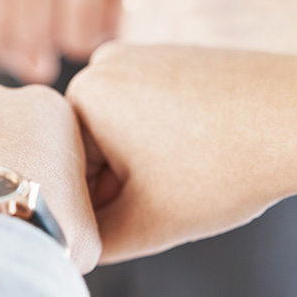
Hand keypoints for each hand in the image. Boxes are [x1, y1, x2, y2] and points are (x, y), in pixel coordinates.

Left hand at [0, 0, 241, 82]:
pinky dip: (124, 25)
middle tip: (72, 12)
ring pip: (73, 36)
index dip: (13, 47)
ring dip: (88, 35)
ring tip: (98, 1)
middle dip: (50, 41)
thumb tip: (35, 69)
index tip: (37, 30)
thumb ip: (3, 23)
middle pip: (27, 34)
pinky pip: (119, 27)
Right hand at [66, 43, 296, 263]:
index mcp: (81, 95)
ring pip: (120, 130)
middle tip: (165, 200)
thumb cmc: (229, 163)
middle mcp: (104, 65)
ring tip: (187, 173)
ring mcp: (139, 55)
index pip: (67, 170)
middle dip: (121, 182)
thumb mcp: (148, 222)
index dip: (98, 206)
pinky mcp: (171, 56)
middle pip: (92, 147)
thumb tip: (77, 241)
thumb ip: (97, 241)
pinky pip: (147, 108)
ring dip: (142, 162)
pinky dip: (165, 136)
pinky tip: (199, 151)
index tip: (135, 217)